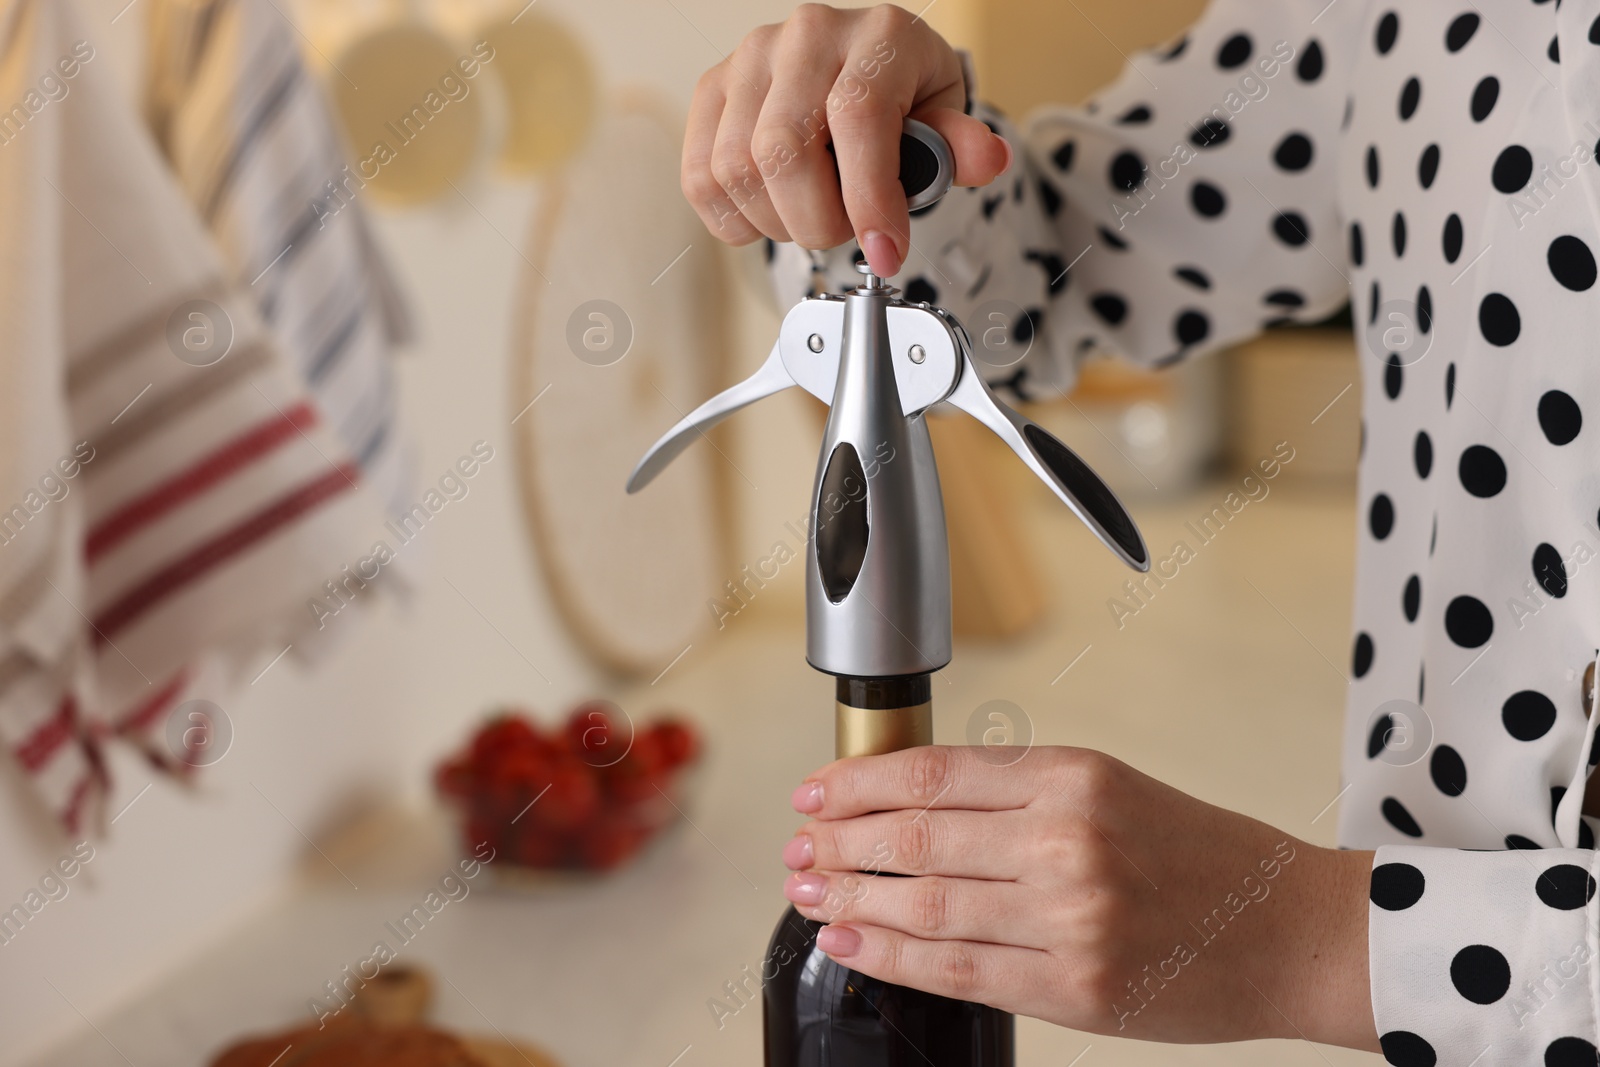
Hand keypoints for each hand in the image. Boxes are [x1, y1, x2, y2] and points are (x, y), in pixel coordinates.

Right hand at [683, 3, 1011, 276]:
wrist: (856, 69)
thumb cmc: (902, 96)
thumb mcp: (942, 116)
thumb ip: (959, 144)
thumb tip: (983, 158)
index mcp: (877, 36)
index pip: (858, 116)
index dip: (868, 198)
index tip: (885, 253)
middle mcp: (807, 35)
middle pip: (784, 151)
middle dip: (817, 221)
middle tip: (843, 233)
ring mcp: (749, 60)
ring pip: (737, 170)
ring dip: (776, 223)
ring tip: (810, 217)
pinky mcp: (712, 90)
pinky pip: (702, 177)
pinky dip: (734, 219)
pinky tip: (770, 212)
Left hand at [781, 745, 1378, 1049]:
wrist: (1287, 929)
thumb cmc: (1198, 854)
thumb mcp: (1109, 787)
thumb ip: (1014, 792)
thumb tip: (905, 803)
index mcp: (1071, 776)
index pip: (932, 772)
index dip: (856, 783)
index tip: (814, 792)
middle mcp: (1064, 839)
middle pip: (913, 837)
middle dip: (838, 842)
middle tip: (799, 845)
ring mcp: (1068, 918)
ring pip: (924, 905)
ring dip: (850, 899)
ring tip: (810, 893)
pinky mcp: (1073, 988)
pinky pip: (958, 970)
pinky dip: (892, 957)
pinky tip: (853, 943)